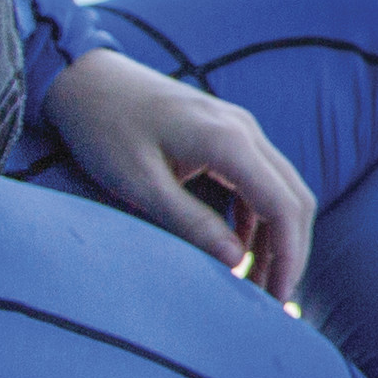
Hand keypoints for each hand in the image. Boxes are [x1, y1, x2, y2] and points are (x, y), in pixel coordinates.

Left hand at [44, 47, 314, 299]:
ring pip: (281, 189)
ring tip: (257, 281)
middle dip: (291, 252)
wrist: (82, 78)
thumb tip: (235, 262)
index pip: (283, 205)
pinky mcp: (225, 133)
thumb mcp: (139, 183)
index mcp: (228, 140)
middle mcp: (245, 129)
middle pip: (294, 198)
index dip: (289, 256)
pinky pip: (259, 179)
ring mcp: (238, 127)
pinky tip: (237, 248)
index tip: (278, 299)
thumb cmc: (103, 128)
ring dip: (276, 236)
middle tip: (273, 299)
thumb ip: (189, 222)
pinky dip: (257, 217)